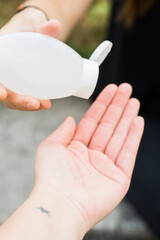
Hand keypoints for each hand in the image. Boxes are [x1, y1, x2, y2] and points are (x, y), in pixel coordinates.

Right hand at [0, 8, 60, 110]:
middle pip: (3, 90)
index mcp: (0, 57)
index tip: (3, 92)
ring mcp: (12, 81)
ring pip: (13, 98)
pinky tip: (46, 103)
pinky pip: (25, 97)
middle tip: (33, 103)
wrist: (32, 34)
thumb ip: (41, 28)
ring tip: (44, 104)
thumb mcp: (32, 26)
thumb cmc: (27, 29)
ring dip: (27, 104)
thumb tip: (55, 25)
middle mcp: (3, 71)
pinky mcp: (22, 87)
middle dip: (16, 100)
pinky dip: (35, 102)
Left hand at [34, 83, 143, 233]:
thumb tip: (71, 119)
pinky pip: (128, 152)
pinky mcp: (119, 177)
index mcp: (76, 149)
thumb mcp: (50, 146)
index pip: (92, 120)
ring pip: (120, 135)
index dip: (101, 105)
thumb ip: (63, 131)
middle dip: (117, 106)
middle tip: (125, 88)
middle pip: (108, 125)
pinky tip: (137, 121)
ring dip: (127, 117)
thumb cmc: (51, 177)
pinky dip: (134, 136)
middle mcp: (92, 156)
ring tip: (133, 100)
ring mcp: (106, 166)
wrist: (60, 204)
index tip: (110, 90)